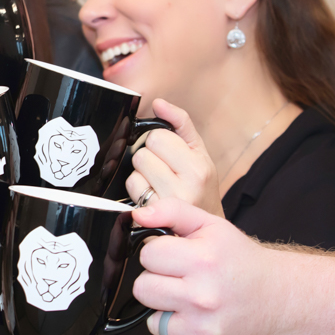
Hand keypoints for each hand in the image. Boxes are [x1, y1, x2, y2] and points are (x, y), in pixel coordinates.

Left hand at [127, 99, 224, 217]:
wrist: (203, 231)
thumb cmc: (200, 189)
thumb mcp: (200, 154)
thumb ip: (181, 125)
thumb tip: (159, 103)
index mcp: (199, 166)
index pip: (158, 136)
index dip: (158, 142)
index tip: (168, 153)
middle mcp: (187, 185)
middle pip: (143, 153)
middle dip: (148, 158)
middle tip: (162, 170)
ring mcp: (169, 203)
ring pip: (134, 171)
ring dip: (141, 175)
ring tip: (157, 184)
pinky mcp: (153, 215)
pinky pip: (131, 189)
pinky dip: (136, 190)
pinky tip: (150, 196)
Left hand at [130, 198, 278, 334]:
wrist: (275, 299)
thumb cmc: (239, 260)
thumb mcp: (210, 225)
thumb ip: (170, 211)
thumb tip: (137, 216)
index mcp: (203, 260)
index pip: (148, 255)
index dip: (159, 253)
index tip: (177, 256)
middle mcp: (203, 297)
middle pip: (142, 287)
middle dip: (157, 281)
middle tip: (181, 279)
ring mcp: (202, 328)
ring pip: (150, 318)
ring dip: (164, 309)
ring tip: (189, 300)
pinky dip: (173, 332)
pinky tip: (195, 320)